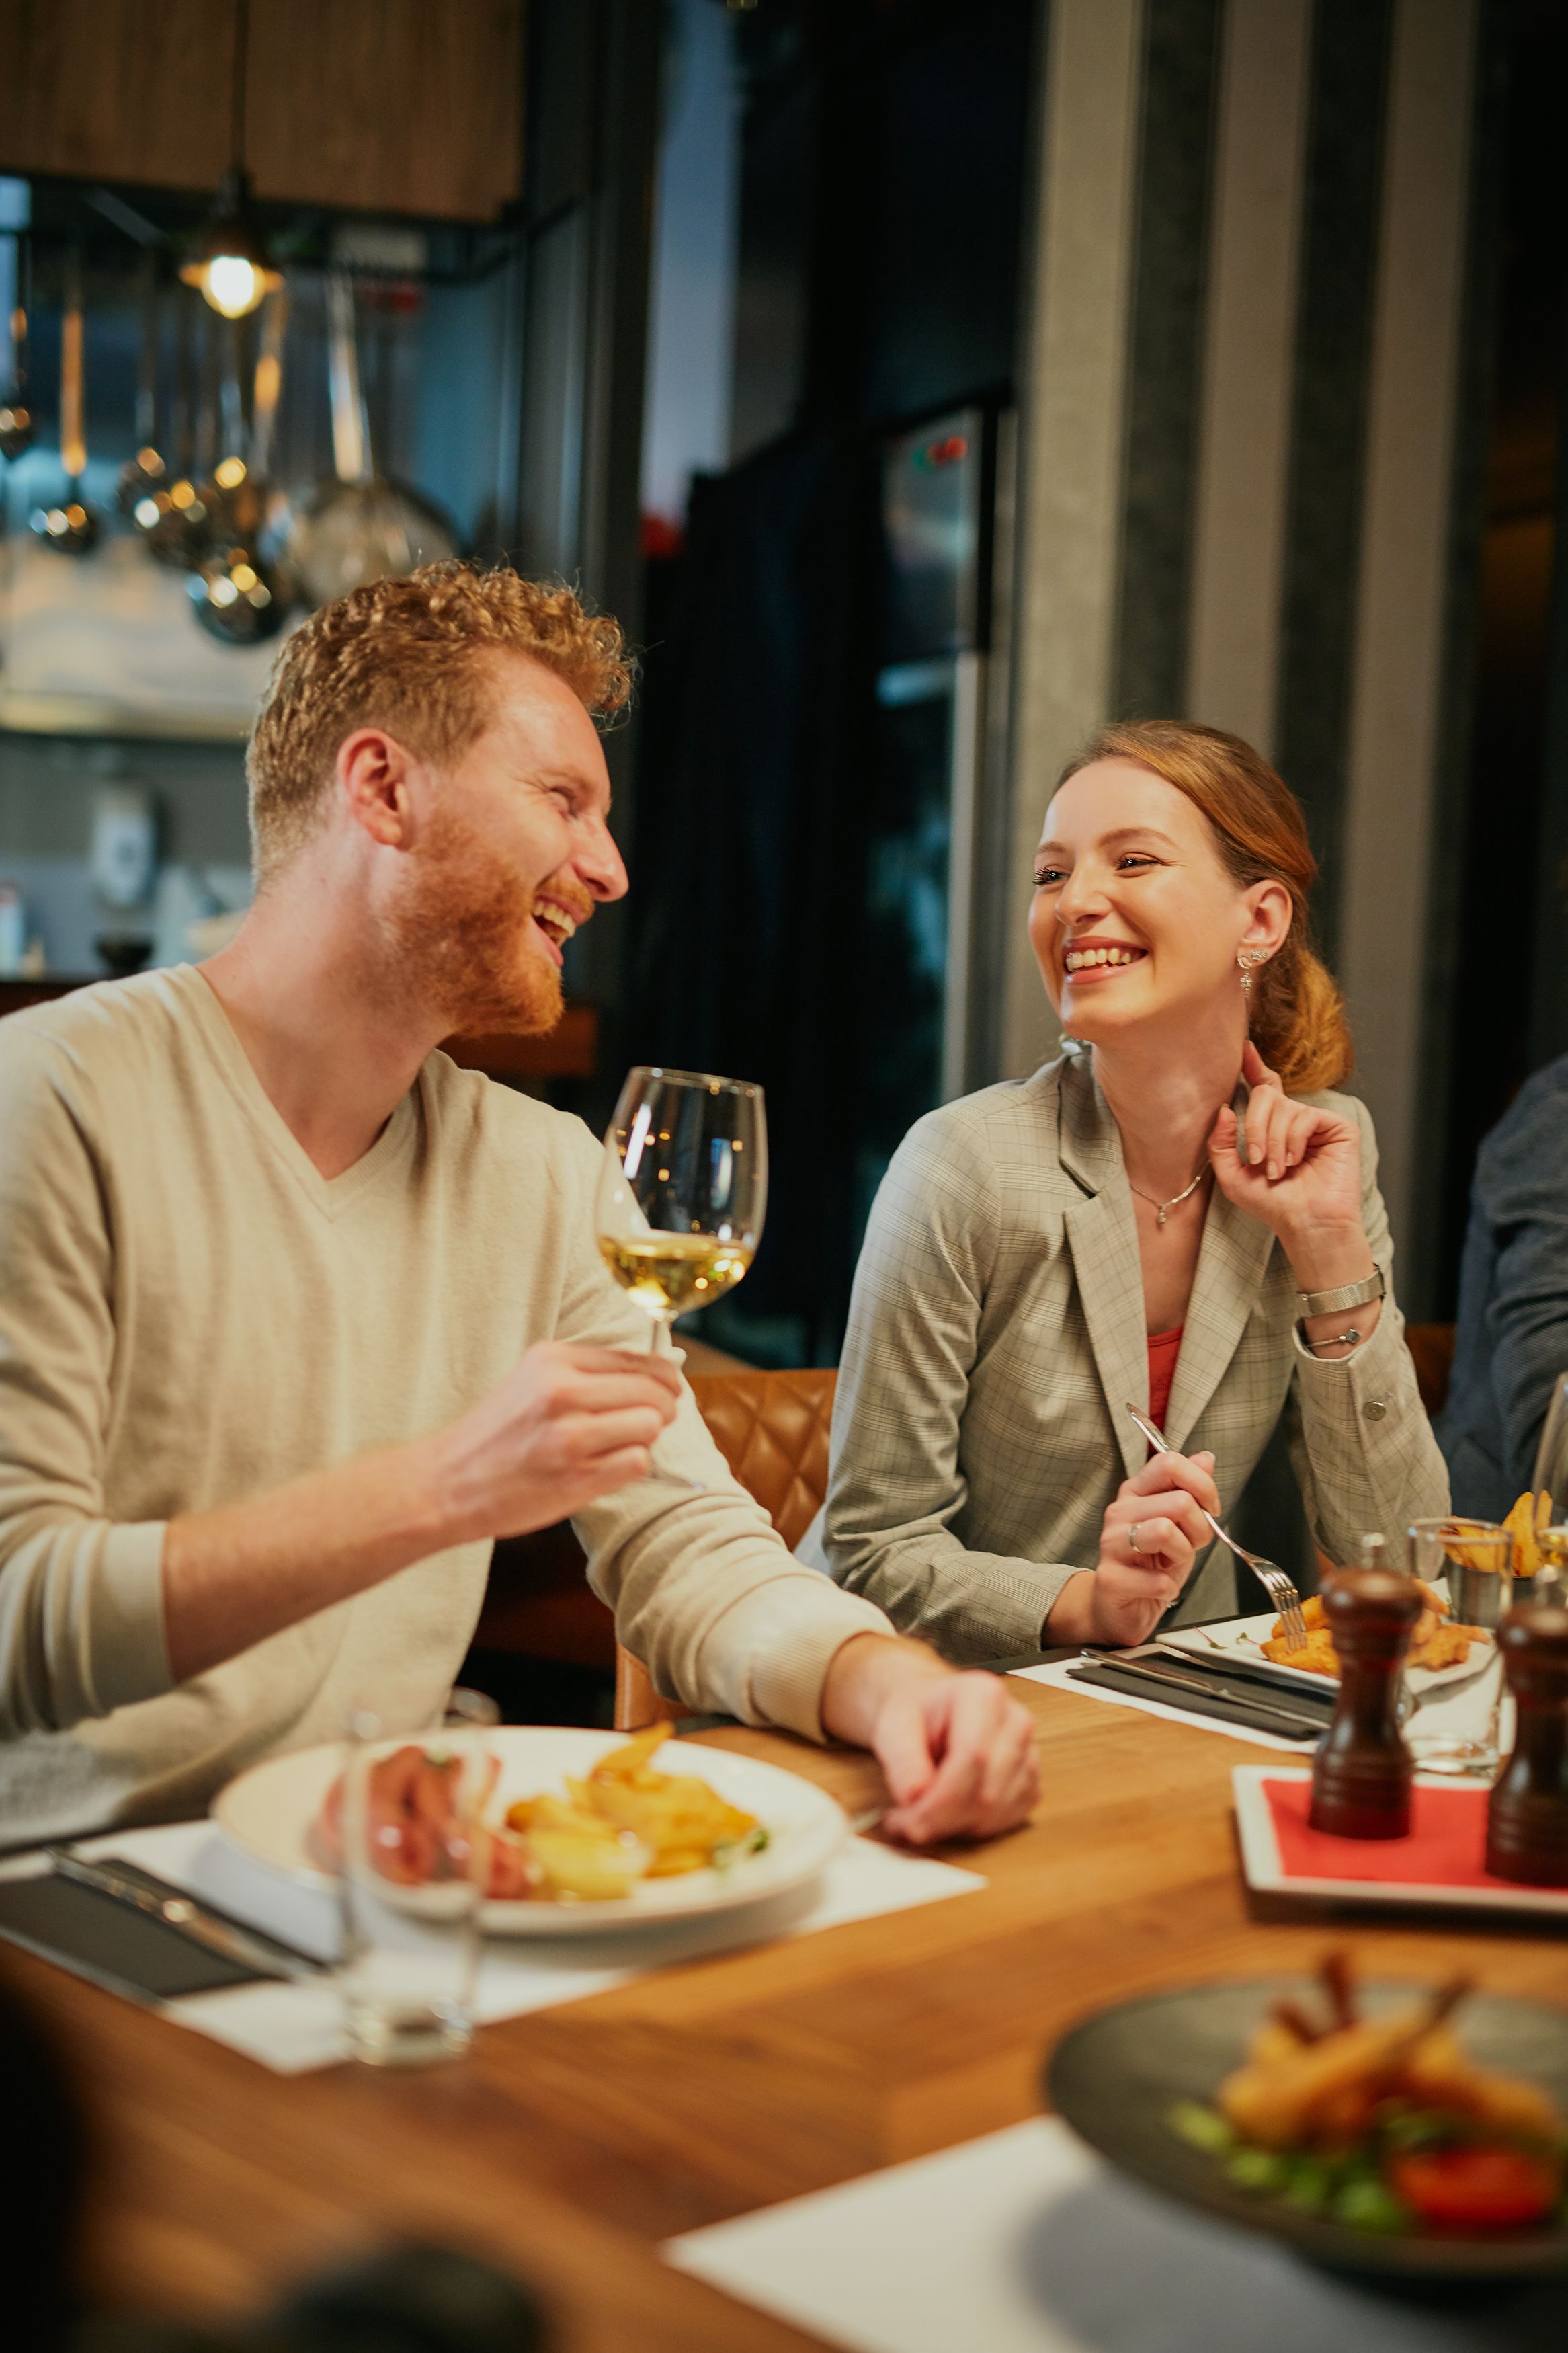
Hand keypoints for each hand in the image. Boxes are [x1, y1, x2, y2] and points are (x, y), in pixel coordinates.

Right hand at [433, 1340, 681, 1540]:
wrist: (447, 1482)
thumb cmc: (496, 1434)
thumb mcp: (533, 1380)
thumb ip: (586, 1373)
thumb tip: (654, 1377)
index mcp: (553, 1360)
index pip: (635, 1359)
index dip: (663, 1377)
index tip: (668, 1388)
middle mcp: (562, 1392)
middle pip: (652, 1392)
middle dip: (663, 1407)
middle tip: (655, 1420)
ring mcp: (570, 1436)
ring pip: (651, 1426)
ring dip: (645, 1438)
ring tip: (619, 1445)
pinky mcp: (576, 1478)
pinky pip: (638, 1462)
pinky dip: (631, 1465)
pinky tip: (607, 1467)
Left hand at [821, 1635, 1039, 1844]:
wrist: (929, 1712)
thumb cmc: (914, 1714)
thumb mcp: (892, 1725)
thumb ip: (902, 1759)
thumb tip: (914, 1797)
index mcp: (984, 1695)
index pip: (972, 1756)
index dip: (939, 1799)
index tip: (905, 1820)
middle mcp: (1016, 1722)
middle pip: (987, 1791)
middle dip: (941, 1820)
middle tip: (903, 1825)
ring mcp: (1029, 1753)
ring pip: (997, 1811)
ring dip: (954, 1828)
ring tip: (918, 1816)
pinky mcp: (1031, 1782)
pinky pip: (1008, 1821)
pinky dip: (973, 1828)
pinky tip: (947, 1815)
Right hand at [1048, 1449, 1220, 1646]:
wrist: (1122, 1607)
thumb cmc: (1152, 1564)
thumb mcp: (1180, 1524)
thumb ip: (1190, 1490)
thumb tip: (1205, 1458)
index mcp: (1136, 1492)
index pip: (1169, 1463)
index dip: (1202, 1484)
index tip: (1209, 1509)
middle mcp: (1119, 1511)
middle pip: (1180, 1502)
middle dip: (1200, 1530)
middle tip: (1188, 1546)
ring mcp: (1111, 1543)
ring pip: (1165, 1531)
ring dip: (1182, 1555)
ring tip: (1171, 1565)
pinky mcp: (1111, 1578)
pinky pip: (1159, 1579)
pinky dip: (1169, 1588)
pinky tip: (1158, 1588)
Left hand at [1208, 1043, 1365, 1262]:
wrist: (1306, 1225)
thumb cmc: (1273, 1205)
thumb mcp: (1233, 1176)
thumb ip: (1220, 1144)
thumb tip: (1224, 1109)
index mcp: (1273, 1127)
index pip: (1264, 1089)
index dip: (1253, 1067)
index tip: (1243, 1049)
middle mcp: (1296, 1119)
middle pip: (1266, 1096)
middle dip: (1254, 1127)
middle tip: (1256, 1160)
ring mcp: (1318, 1122)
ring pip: (1284, 1108)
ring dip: (1273, 1142)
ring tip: (1278, 1170)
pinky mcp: (1339, 1127)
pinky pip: (1305, 1116)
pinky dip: (1293, 1141)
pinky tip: (1295, 1162)